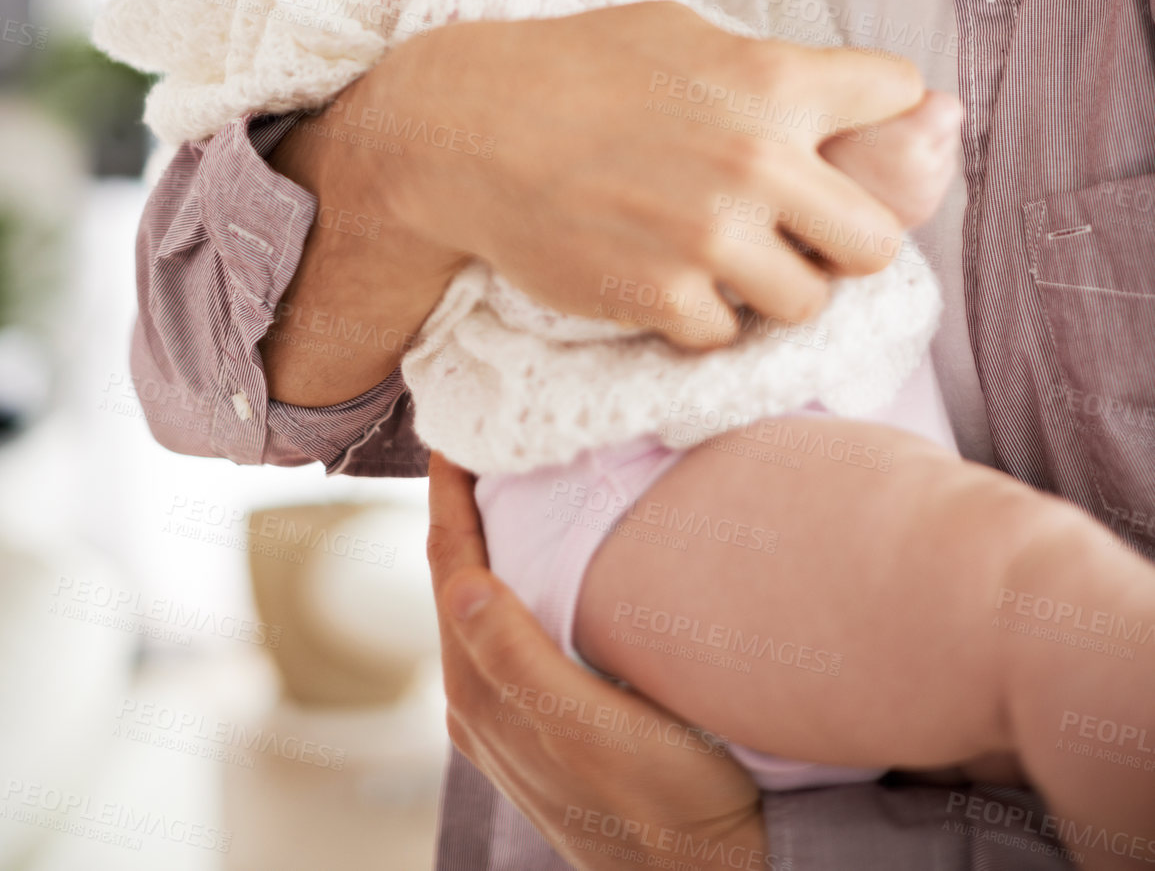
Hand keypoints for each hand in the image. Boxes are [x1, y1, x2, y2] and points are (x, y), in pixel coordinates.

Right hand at [388, 1, 924, 346]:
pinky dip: (704, 315)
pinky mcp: (663, 299)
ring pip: (809, 301)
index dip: (882, 111)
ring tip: (729, 257)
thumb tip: (855, 94)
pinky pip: (727, 333)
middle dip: (847, 236)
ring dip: (777, 285)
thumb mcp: (681, 33)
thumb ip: (770, 67)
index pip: (900, 92)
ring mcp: (712, 239)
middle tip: (803, 228)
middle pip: (880, 238)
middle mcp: (758, 161)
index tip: (850, 128)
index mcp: (771, 80)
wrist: (467, 131)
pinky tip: (668, 276)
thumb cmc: (573, 68)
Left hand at [427, 454, 764, 870]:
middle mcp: (479, 702)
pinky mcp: (537, 726)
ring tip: (500, 479)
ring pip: (475, 602)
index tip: (454, 428)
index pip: (450, 563)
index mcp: (483, 691)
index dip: (447, 493)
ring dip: (479, 538)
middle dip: (457, 504)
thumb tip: (460, 580)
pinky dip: (504, 578)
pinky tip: (532, 562)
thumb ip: (517, 659)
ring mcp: (505, 717)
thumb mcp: (593, 729)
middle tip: (477, 434)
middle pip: (453, 575)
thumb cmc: (665, 807)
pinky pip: (500, 631)